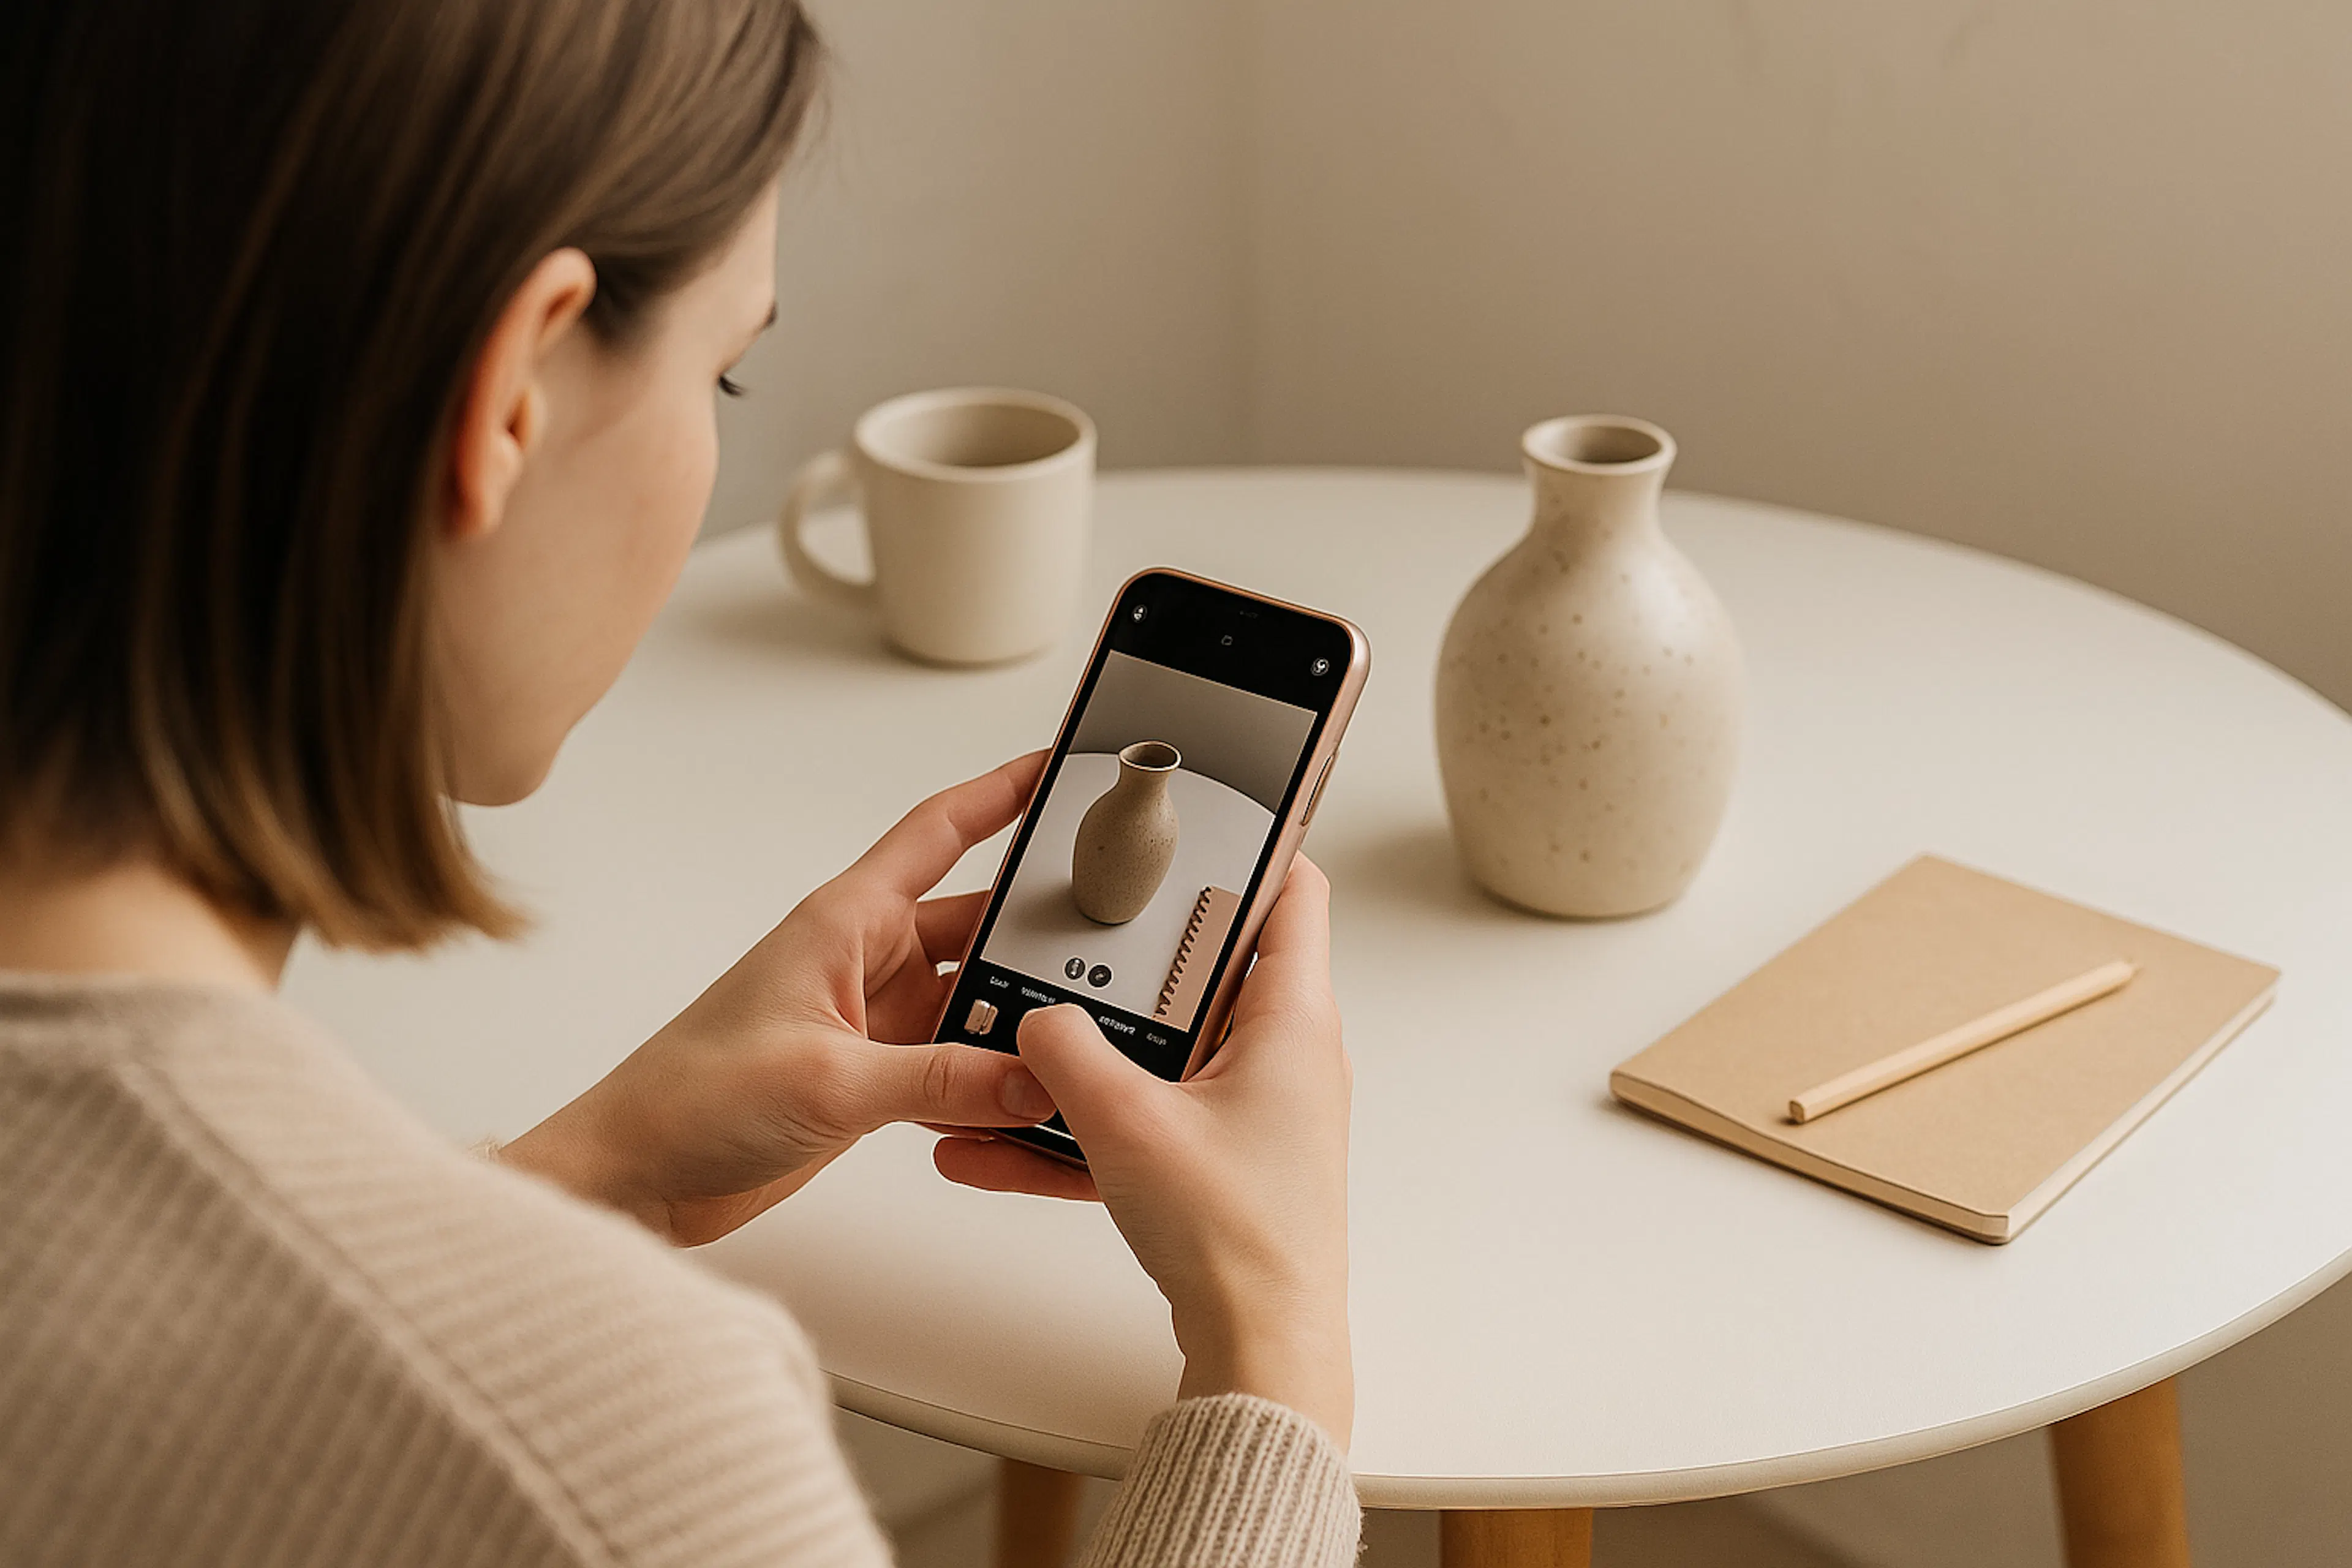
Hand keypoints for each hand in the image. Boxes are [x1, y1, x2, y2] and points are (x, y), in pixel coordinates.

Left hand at [500, 754, 1057, 1245]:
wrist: (633, 1177)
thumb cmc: (688, 1099)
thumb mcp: (828, 1080)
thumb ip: (941, 1078)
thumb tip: (1034, 1076)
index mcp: (845, 922)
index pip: (939, 831)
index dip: (1002, 791)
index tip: (1061, 765)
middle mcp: (865, 960)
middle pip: (979, 924)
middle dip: (1041, 930)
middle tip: (1116, 932)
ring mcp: (874, 1020)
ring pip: (978, 1000)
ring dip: (1021, 1019)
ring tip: (1084, 1032)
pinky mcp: (875, 1077)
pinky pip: (959, 1065)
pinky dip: (994, 1083)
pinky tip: (1032, 1104)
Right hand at [934, 859, 1353, 1445]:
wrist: (1261, 1351)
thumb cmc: (1237, 1239)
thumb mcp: (1128, 1123)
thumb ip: (1067, 1054)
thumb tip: (1034, 1019)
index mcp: (1291, 1018)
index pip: (1291, 891)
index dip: (1249, 845)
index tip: (1191, 821)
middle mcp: (1283, 1054)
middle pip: (1205, 968)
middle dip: (1126, 959)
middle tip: (1069, 932)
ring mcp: (1254, 1111)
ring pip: (1162, 1052)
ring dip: (1086, 1057)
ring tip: (1009, 1052)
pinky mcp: (1222, 1161)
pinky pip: (1143, 1121)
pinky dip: (1081, 1129)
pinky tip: (998, 1148)